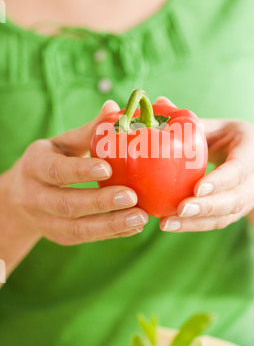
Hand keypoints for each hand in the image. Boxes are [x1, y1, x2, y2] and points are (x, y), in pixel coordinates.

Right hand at [5, 101, 147, 245]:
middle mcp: (35, 197)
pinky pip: (86, 238)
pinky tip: (135, 227)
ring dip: (111, 225)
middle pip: (67, 204)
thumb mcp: (62, 144)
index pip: (56, 171)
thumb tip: (114, 108)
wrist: (20, 196)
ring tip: (140, 218)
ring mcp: (45, 221)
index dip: (80, 172)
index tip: (107, 169)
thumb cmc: (50, 161)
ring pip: (77, 228)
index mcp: (35, 166)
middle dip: (101, 203)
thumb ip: (88, 131)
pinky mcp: (60, 237)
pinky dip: (112, 234)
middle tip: (133, 197)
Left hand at [157, 100, 253, 231]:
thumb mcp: (216, 126)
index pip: (240, 168)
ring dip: (198, 223)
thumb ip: (191, 121)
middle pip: (236, 198)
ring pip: (227, 215)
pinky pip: (218, 223)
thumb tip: (159, 103)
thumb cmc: (229, 138)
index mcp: (253, 149)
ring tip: (168, 224)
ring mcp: (249, 197)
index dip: (220, 180)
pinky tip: (172, 225)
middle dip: (207, 207)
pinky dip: (196, 226)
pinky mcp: (237, 211)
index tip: (196, 189)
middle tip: (179, 210)